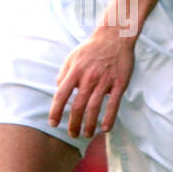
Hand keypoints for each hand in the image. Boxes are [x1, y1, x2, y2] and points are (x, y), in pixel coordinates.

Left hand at [49, 24, 135, 138]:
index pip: (61, 95)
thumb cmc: (91, 49)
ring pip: (94, 108)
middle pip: (78, 106)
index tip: (53, 123)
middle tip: (72, 134)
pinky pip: (114, 104)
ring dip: (89, 125)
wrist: (115, 36)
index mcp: (75, 71)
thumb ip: (64, 74)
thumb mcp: (72, 57)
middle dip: (73, 124)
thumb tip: (58, 90)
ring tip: (86, 135)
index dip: (55, 111)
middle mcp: (88, 77)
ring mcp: (105, 81)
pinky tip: (105, 129)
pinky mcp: (119, 83)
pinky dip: (109, 118)